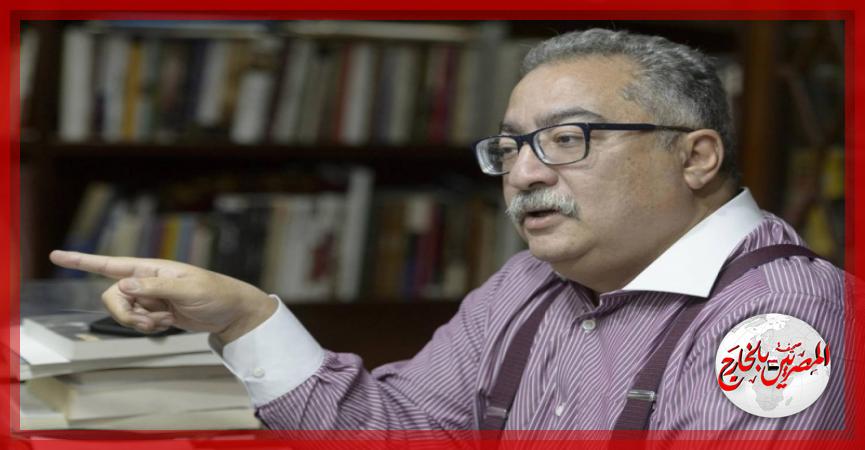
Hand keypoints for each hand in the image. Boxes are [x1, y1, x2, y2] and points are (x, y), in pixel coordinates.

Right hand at [49, 250, 276, 342]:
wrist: (231, 313)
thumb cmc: (215, 293)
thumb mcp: (188, 289)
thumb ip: (154, 288)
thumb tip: (122, 286)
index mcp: (152, 268)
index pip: (111, 264)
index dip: (82, 261)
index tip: (56, 256)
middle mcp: (146, 281)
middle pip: (112, 297)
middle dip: (124, 314)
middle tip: (148, 322)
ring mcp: (149, 298)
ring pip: (123, 312)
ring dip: (139, 323)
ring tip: (164, 322)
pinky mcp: (155, 313)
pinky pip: (137, 324)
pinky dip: (149, 328)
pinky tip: (168, 324)